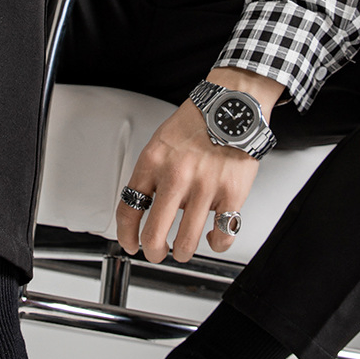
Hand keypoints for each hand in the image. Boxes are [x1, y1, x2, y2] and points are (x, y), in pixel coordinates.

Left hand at [116, 68, 284, 263]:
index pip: (128, 210)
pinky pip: (221, 234)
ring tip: (183, 250)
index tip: (131, 244)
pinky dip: (216, 243)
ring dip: (182, 253)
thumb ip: (152, 175)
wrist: (233, 104)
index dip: (126, 236)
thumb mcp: (161, 142)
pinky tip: (213, 238)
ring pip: (186, 242)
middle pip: (154, 234)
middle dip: (153, 252)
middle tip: (156, 254)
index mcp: (152, 163)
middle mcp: (176, 177)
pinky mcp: (231, 193)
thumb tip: (147, 208)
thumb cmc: (197, 122)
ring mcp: (204, 187)